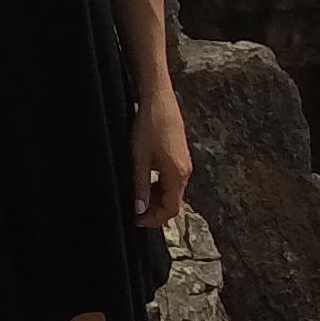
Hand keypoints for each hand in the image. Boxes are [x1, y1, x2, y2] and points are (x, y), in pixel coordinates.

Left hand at [130, 88, 190, 231]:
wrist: (158, 100)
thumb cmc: (149, 126)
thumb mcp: (139, 159)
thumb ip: (140, 186)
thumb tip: (139, 209)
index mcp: (177, 175)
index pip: (170, 209)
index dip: (153, 219)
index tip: (136, 221)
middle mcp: (185, 171)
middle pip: (173, 202)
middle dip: (155, 210)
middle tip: (134, 210)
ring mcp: (184, 162)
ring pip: (172, 190)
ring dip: (156, 197)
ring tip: (137, 194)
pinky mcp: (179, 154)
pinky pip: (172, 178)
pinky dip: (159, 185)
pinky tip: (145, 179)